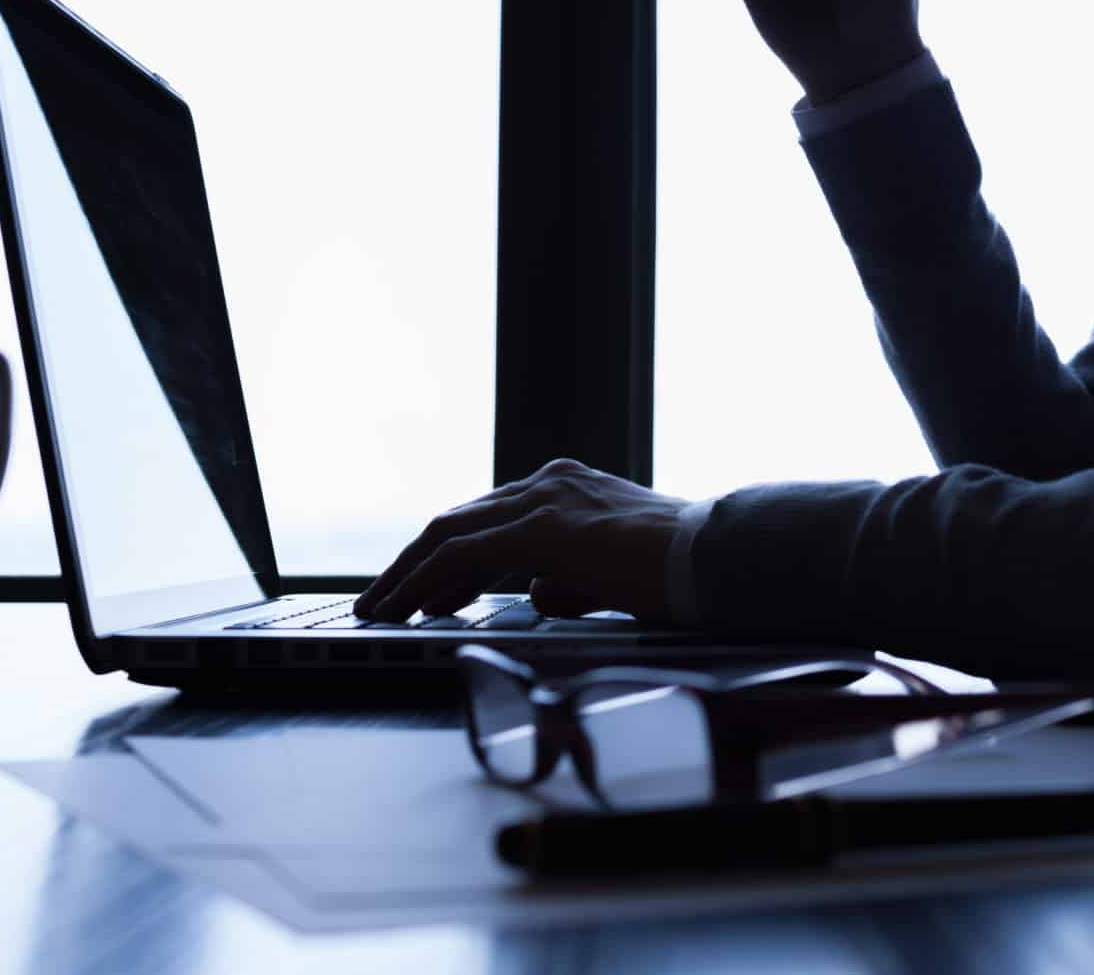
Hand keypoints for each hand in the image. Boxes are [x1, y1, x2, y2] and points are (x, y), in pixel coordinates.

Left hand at [354, 459, 687, 622]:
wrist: (715, 557)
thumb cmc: (680, 570)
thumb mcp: (614, 571)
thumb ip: (571, 579)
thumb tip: (538, 595)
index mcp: (570, 488)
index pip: (491, 518)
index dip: (451, 555)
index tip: (424, 586)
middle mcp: (550, 484)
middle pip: (458, 520)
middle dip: (414, 562)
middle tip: (383, 597)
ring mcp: (542, 501)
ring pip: (447, 533)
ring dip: (405, 574)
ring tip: (378, 609)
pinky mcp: (538, 530)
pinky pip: (459, 556)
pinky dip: (423, 582)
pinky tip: (405, 607)